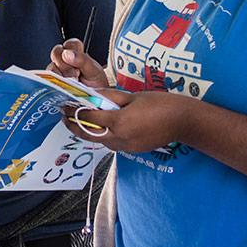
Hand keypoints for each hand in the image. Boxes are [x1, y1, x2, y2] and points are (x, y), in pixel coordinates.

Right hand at [48, 39, 108, 88]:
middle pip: (56, 53)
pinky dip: (55, 83)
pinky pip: (47, 79)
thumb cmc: (96, 85)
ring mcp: (57, 72)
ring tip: (71, 84)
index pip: (70, 44)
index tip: (77, 60)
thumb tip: (67, 53)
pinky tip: (63, 88)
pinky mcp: (52, 82)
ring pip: (51, 67)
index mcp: (77, 54)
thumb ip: (82, 60)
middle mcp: (65, 61)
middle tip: (75, 74)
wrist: (95, 102)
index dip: (72, 49)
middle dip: (65, 64)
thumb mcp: (93, 71)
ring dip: (61, 75)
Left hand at [61, 88, 190, 153]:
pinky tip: (101, 127)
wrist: (183, 122)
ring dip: (88, 132)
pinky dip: (103, 135)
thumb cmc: (160, 104)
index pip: (88, 118)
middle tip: (64, 117)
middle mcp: (119, 138)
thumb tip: (92, 95)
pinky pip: (111, 143)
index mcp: (118, 122)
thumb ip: (110, 97)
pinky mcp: (131, 150)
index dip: (74, 112)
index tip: (65, 106)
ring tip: (79, 121)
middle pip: (88, 135)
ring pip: (99, 141)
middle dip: (73, 126)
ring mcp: (125, 147)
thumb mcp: (132, 97)